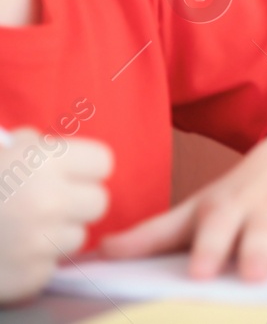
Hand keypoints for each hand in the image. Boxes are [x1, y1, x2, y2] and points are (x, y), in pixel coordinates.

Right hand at [0, 130, 111, 304]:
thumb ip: (26, 146)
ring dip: (54, 235)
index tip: (68, 175)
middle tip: (43, 205)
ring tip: (18, 230)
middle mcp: (50, 201)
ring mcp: (41, 243)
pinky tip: (6, 254)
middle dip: (75, 203)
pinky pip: (50, 268)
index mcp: (45, 161)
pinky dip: (32, 264)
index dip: (84, 169)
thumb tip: (42, 143)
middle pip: (98, 202)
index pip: (102, 162)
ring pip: (76, 238)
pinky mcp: (30, 278)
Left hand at [100, 120, 266, 280]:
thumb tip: (102, 252)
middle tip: (255, 273)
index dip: (210, 246)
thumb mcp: (206, 203)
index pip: (217, 225)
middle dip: (261, 250)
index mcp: (235, 206)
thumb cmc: (249, 188)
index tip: (202, 270)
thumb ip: (157, 232)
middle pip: (264, 231)